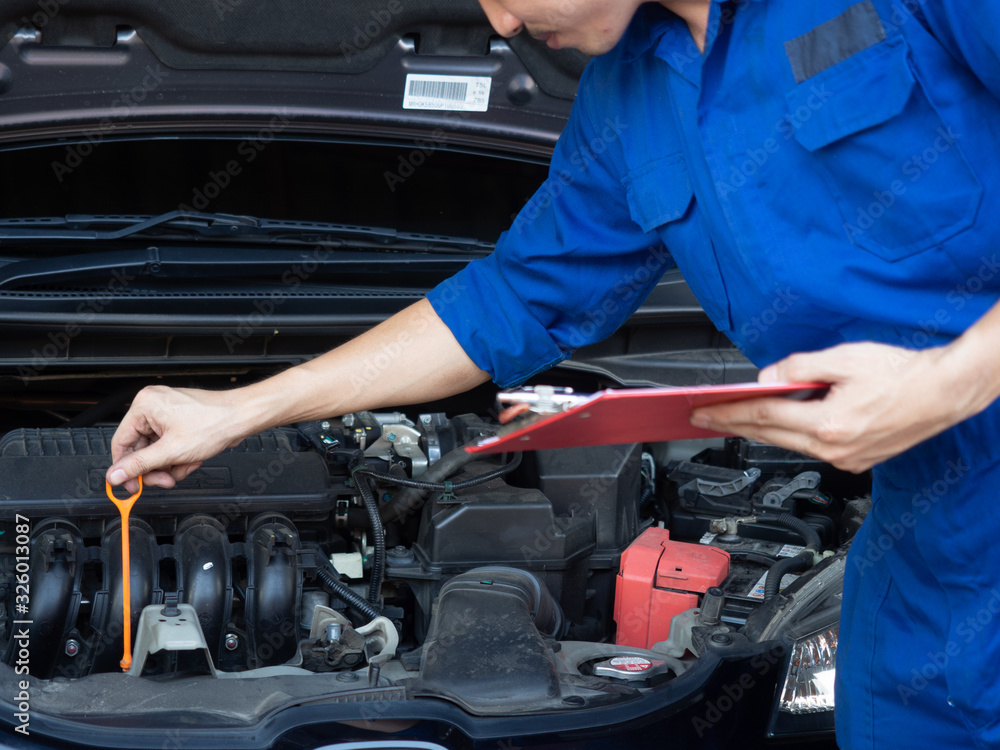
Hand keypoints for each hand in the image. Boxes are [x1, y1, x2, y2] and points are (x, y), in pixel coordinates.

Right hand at [106, 386, 244, 490]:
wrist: (242, 416)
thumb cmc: (214, 424)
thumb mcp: (171, 451)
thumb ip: (140, 465)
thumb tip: (115, 475)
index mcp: (144, 406)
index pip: (121, 443)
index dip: (125, 469)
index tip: (131, 487)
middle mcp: (152, 405)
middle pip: (140, 448)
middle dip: (156, 468)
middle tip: (166, 480)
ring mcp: (166, 412)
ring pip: (156, 450)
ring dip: (170, 464)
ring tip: (186, 464)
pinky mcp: (178, 419)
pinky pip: (168, 444)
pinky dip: (178, 456)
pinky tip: (192, 458)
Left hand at [689, 341, 980, 472]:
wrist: (945, 392)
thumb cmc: (902, 373)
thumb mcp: (845, 358)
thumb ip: (799, 368)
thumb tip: (765, 379)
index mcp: (829, 424)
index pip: (762, 418)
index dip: (726, 414)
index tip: (700, 412)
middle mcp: (835, 448)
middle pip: (770, 436)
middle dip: (733, 425)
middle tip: (703, 417)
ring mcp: (846, 459)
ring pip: (789, 445)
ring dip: (761, 431)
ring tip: (733, 418)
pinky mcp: (856, 460)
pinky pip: (810, 448)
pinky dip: (791, 435)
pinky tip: (779, 424)